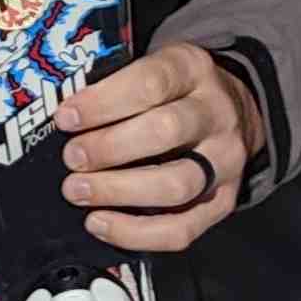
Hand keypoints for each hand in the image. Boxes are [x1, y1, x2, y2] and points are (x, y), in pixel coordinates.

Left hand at [58, 45, 264, 254]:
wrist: (235, 111)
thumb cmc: (173, 92)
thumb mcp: (153, 68)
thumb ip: (116, 86)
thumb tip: (65, 118)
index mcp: (193, 70)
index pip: (151, 82)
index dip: (103, 103)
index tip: (66, 118)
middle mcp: (216, 114)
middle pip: (167, 131)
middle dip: (109, 148)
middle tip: (72, 158)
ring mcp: (225, 161)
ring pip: (176, 184)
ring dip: (119, 191)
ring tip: (79, 191)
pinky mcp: (223, 201)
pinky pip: (181, 229)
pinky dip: (135, 232)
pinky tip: (99, 222)